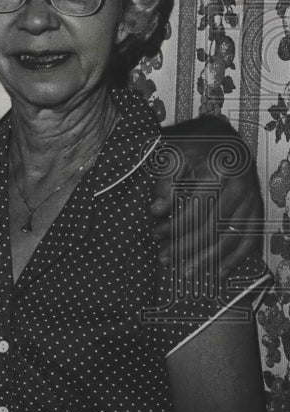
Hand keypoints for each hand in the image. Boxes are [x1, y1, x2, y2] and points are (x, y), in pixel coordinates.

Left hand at [151, 116, 262, 276]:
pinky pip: (248, 239)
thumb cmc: (193, 145)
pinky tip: (217, 274)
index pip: (195, 208)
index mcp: (218, 171)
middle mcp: (239, 187)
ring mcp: (251, 200)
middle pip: (212, 227)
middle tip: (164, 258)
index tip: (155, 234)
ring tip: (184, 272)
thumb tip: (156, 211)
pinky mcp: (256, 209)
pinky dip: (234, 259)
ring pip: (230, 237)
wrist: (225, 137)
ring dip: (206, 259)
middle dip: (186, 247)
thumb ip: (164, 181)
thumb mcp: (173, 154)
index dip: (174, 225)